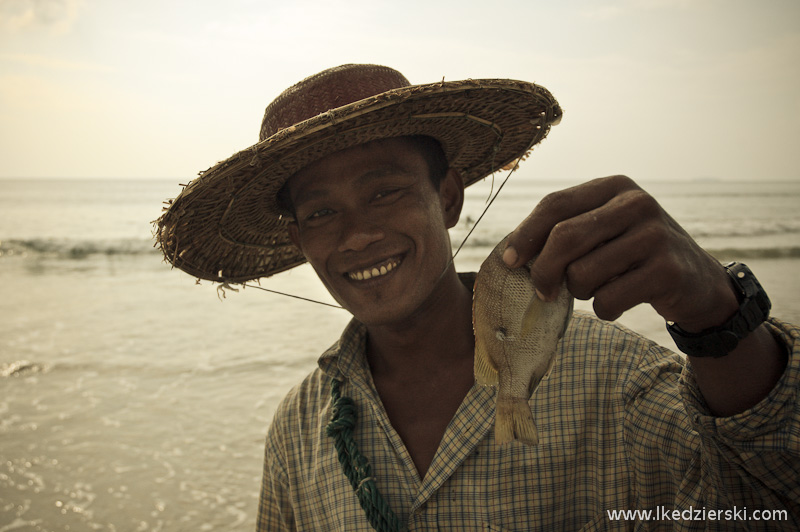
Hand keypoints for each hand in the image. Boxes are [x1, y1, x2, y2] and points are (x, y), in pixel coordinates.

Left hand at [502, 175, 737, 330]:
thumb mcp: (604, 230)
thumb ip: (565, 232)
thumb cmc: (633, 255)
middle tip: (543, 291)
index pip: (555, 205)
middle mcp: (636, 203)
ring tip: (598, 287)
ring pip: (583, 274)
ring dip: (580, 292)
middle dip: (544, 271)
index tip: (508, 261)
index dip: (525, 235)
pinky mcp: (667, 271)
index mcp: (614, 186)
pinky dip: (604, 309)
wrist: (697, 281)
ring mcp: (655, 235)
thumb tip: (510, 253)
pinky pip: (608, 299)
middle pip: (564, 238)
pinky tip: (620, 300)